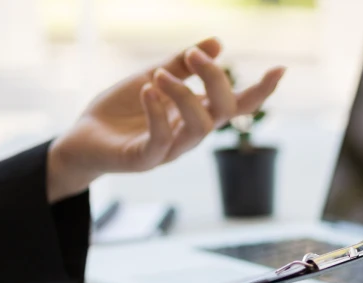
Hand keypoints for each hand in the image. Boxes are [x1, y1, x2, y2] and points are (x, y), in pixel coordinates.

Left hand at [47, 37, 285, 201]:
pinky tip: (148, 90)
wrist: (82, 139)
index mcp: (196, 114)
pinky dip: (158, 113)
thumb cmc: (119, 111)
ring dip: (185, 96)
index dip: (261, 91)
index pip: (238, 106)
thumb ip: (181, 64)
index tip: (281, 69)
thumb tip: (216, 42)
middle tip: (196, 55)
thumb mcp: (151, 78)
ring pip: (200, 128)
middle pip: (224, 112)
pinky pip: (161, 141)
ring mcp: (170, 150)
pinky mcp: (144, 160)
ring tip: (160, 75)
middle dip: (216, 80)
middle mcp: (190, 134)